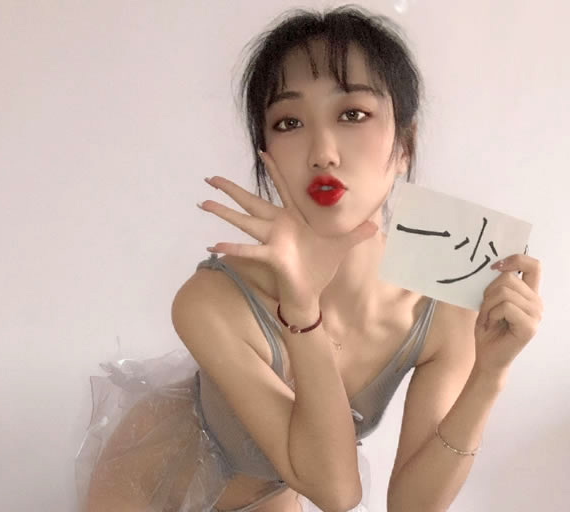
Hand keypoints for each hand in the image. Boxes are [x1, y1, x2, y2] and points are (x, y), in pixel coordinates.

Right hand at [199, 149, 377, 304]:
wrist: (312, 292)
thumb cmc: (321, 268)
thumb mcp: (342, 246)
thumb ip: (356, 233)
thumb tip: (375, 225)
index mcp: (293, 219)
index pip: (283, 189)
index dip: (275, 171)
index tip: (264, 152)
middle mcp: (278, 227)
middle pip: (251, 202)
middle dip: (231, 190)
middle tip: (211, 178)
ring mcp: (272, 240)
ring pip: (244, 221)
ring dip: (224, 212)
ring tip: (203, 203)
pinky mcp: (272, 256)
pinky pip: (249, 251)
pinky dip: (232, 249)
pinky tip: (213, 246)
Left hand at [474, 252, 542, 374]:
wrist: (488, 358)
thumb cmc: (489, 332)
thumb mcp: (491, 303)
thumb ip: (499, 286)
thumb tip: (496, 264)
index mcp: (530, 295)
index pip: (533, 266)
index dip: (516, 259)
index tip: (496, 266)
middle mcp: (537, 303)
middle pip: (509, 279)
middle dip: (489, 293)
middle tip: (485, 311)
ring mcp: (536, 314)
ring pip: (505, 292)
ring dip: (488, 306)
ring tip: (488, 319)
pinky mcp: (529, 326)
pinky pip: (505, 307)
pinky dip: (492, 314)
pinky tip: (491, 325)